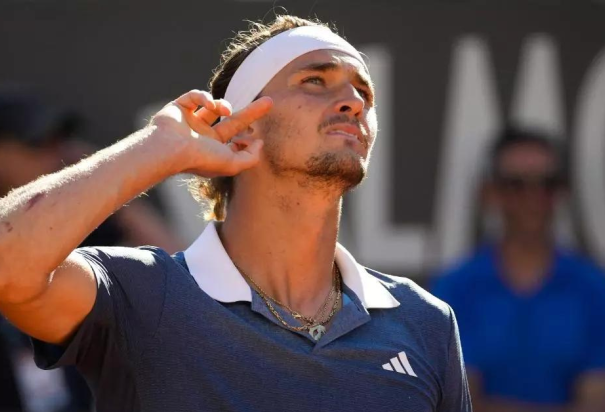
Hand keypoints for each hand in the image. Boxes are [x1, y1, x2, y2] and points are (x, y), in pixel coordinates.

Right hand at [150, 89, 272, 176]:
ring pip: (213, 106)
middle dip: (252, 112)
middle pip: (232, 120)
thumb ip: (251, 157)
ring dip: (224, 105)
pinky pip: (194, 96)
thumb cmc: (201, 158)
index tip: (257, 136)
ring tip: (225, 109)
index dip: (248, 137)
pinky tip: (210, 104)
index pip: (235, 139)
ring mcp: (189, 121)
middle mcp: (202, 136)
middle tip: (270, 101)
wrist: (171, 149)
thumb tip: (260, 143)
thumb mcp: (233, 164)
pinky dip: (204, 97)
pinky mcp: (178, 108)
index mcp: (213, 149)